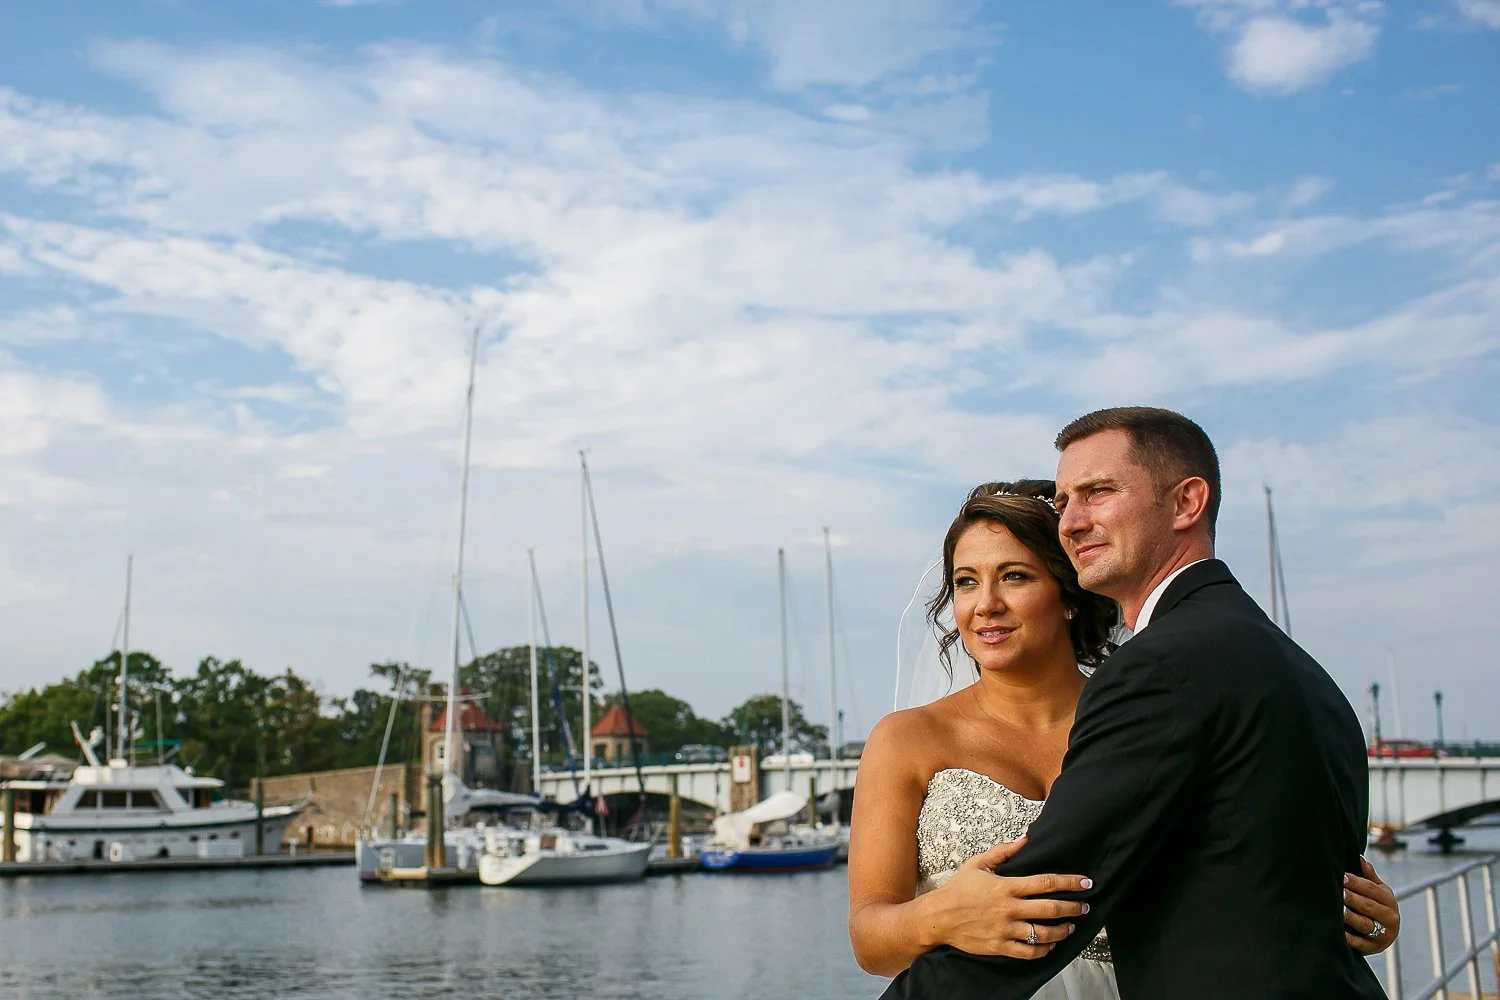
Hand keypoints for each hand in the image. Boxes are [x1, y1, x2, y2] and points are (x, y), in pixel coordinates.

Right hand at [922, 836, 1092, 959]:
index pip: (1046, 883)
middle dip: (1073, 908)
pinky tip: (1051, 945)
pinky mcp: (1000, 946)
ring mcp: (1006, 930)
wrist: (939, 917)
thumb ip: (1003, 852)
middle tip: (1086, 907)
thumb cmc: (959, 889)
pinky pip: (1029, 952)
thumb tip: (1025, 839)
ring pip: (1044, 933)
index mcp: (1006, 887)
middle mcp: (1009, 909)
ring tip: (1071, 927)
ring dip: (1062, 930)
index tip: (1086, 882)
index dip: (1069, 882)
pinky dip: (1044, 950)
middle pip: (1050, 909)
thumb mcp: (978, 864)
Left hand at [1344, 856, 1399, 954]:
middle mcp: (1390, 918)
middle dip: (1352, 899)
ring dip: (1351, 917)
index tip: (1342, 876)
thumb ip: (1368, 876)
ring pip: (1365, 924)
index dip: (1356, 882)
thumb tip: (1359, 858)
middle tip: (1339, 892)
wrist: (1382, 933)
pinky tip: (1339, 931)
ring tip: (1338, 910)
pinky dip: (1350, 938)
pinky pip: (1361, 943)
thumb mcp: (1377, 891)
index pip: (1372, 889)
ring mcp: (1383, 935)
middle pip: (1368, 906)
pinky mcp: (1374, 948)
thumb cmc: (1374, 905)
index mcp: (1389, 900)